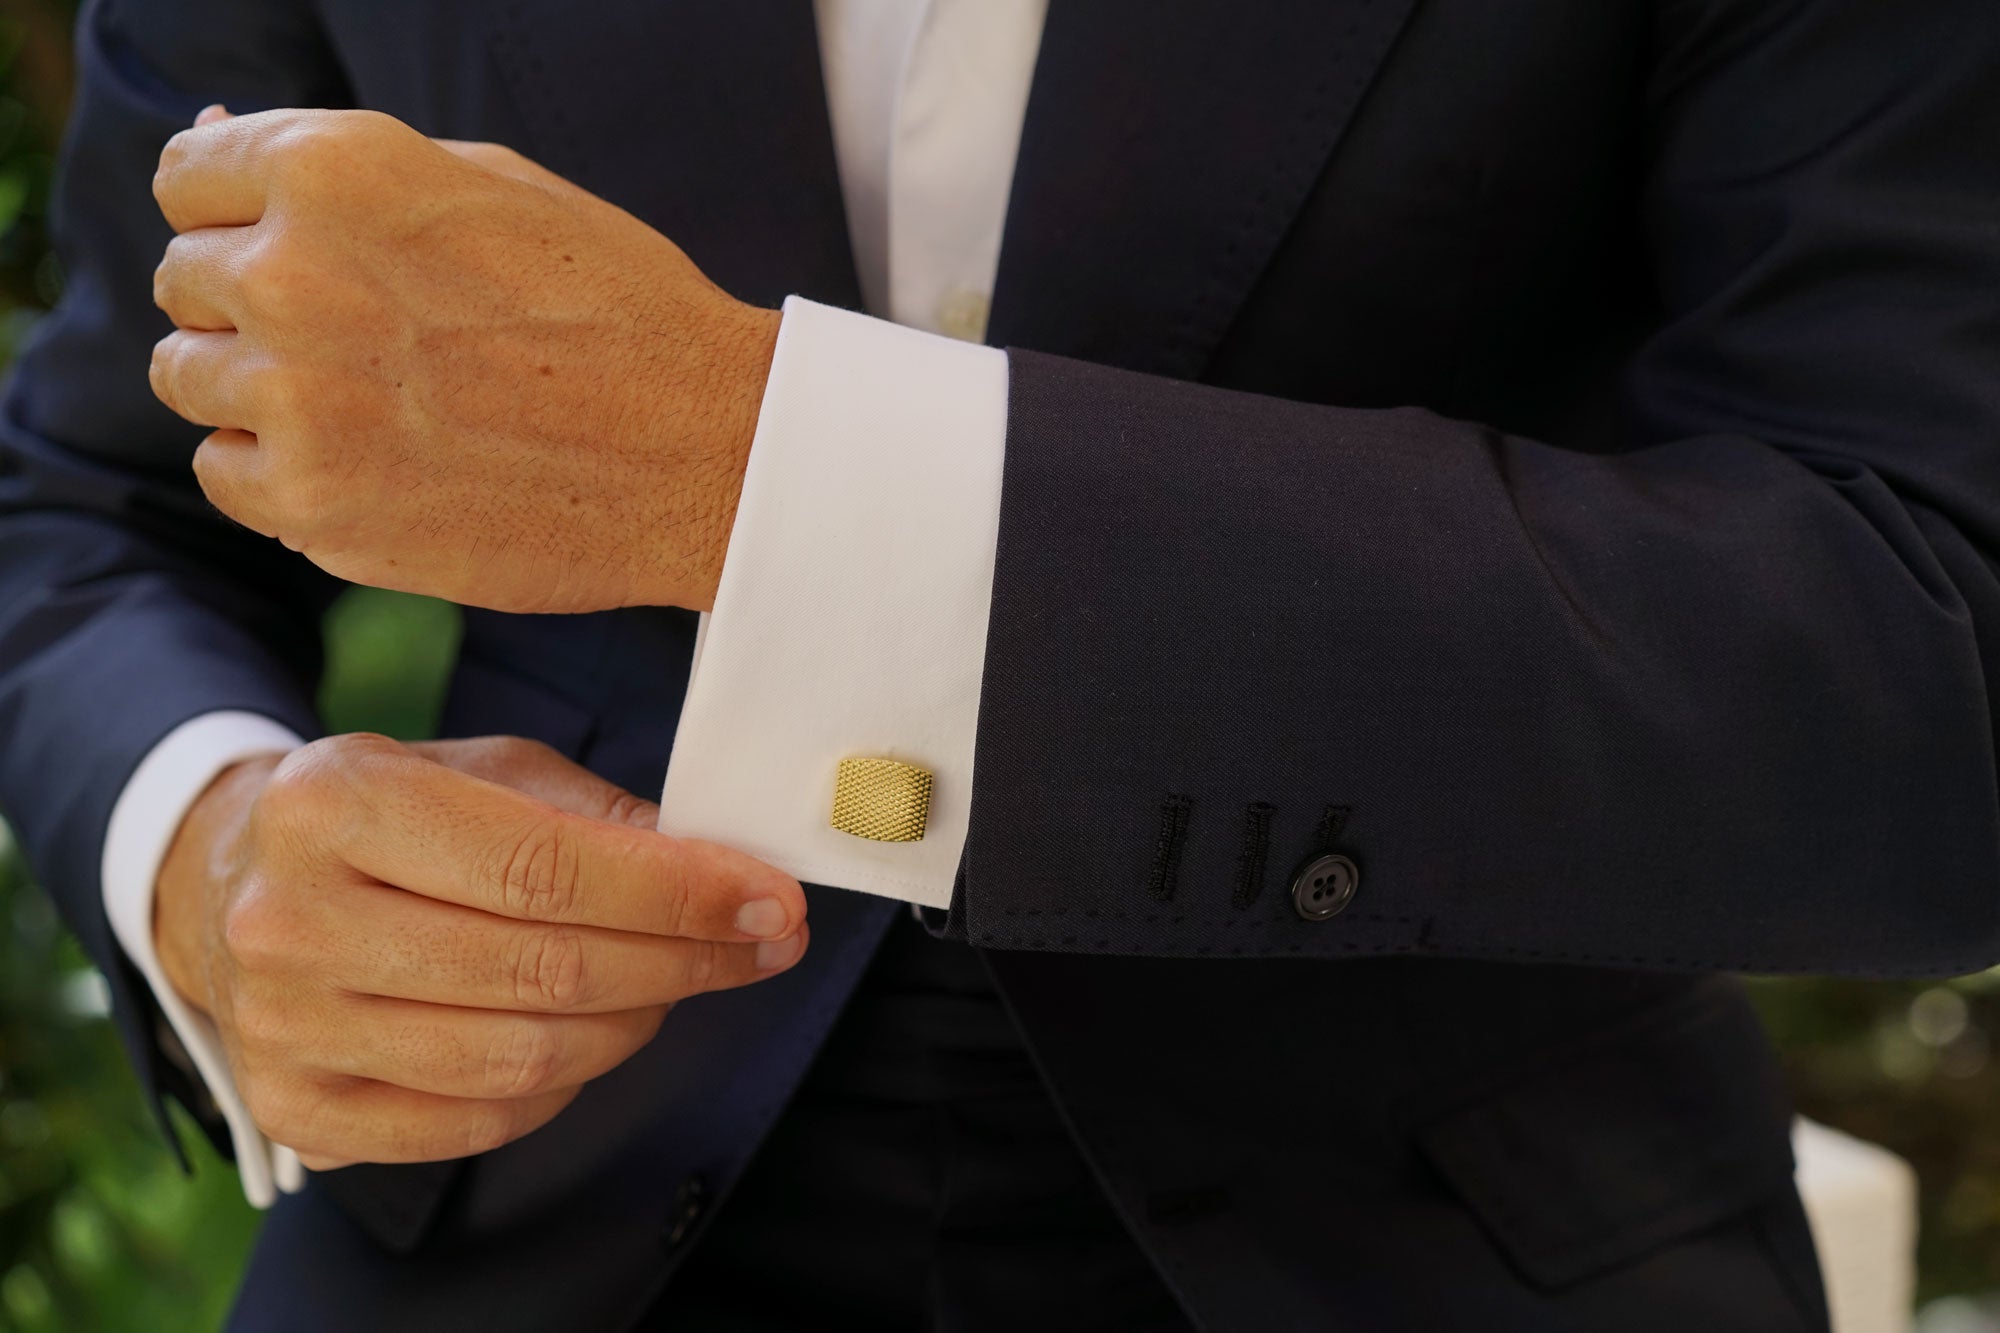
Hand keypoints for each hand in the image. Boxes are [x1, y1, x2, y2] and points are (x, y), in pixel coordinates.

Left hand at [147, 106, 779, 614]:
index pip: (188, 173)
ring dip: (262, 387)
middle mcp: (294, 276)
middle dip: (257, 302)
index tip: (304, 251)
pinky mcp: (314, 506)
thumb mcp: (491, 187)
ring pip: (190, 377)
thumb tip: (214, 127)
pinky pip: (225, 473)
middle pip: (188, 279)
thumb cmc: (616, 310)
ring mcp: (296, 400)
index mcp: (335, 170)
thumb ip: (342, 166)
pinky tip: (370, 460)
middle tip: (369, 339)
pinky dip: (279, 471)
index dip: (243, 211)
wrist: (708, 454)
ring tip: (375, 402)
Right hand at [153, 733, 807, 1168]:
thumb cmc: (388, 815)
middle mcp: (289, 918)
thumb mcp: (479, 767)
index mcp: (334, 801)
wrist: (231, 885)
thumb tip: (717, 869)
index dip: (677, 893)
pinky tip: (600, 1033)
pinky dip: (566, 1086)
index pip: (543, 867)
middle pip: (542, 970)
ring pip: (520, 1059)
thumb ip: (593, 814)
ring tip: (682, 983)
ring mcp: (285, 1027)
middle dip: (683, 960)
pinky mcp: (299, 1110)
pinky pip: (479, 1123)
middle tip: (763, 942)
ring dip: (635, 1024)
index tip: (771, 899)